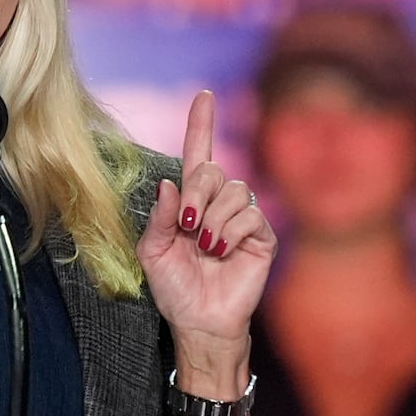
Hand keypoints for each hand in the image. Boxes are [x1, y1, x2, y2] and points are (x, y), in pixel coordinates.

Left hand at [135, 91, 276, 369]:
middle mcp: (218, 203)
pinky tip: (221, 251)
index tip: (204, 95)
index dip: (201, 124)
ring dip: (213, 218)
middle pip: (213, 170)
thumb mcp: (152, 251)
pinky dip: (230, 231)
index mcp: (191, 201)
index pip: (199, 153)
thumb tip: (170, 184)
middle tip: (186, 224)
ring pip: (234, 191)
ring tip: (204, 246)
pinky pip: (250, 215)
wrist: (198, 321)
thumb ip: (159, 216)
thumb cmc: (174, 287)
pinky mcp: (262, 236)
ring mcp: (242, 218)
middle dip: (196, 193)